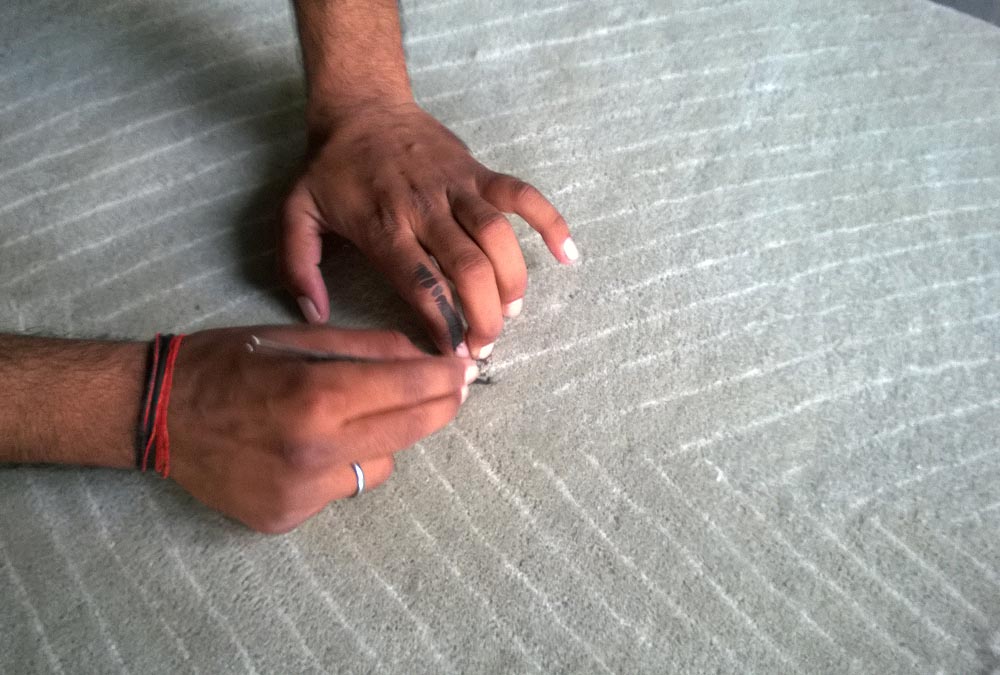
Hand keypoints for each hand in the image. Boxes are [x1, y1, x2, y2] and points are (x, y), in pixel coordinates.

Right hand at [166, 325, 477, 532]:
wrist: (154, 415)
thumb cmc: (225, 363)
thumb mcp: (295, 336)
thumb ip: (366, 348)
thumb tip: (425, 357)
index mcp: (316, 394)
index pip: (410, 387)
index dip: (446, 377)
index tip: (464, 369)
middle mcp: (315, 450)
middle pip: (411, 431)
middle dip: (440, 406)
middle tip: (451, 390)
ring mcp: (301, 492)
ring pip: (380, 467)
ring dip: (381, 441)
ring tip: (348, 419)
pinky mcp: (286, 518)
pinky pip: (339, 491)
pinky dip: (338, 468)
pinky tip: (307, 449)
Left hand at [279, 101, 577, 358]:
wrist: (361, 107)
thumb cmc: (332, 169)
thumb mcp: (295, 214)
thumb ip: (298, 266)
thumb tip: (314, 314)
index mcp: (384, 228)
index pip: (422, 284)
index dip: (444, 324)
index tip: (454, 355)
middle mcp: (425, 210)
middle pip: (468, 268)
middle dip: (485, 315)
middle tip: (487, 344)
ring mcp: (457, 188)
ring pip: (498, 237)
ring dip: (513, 281)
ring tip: (512, 312)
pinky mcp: (478, 171)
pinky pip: (522, 195)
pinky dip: (550, 222)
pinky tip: (567, 254)